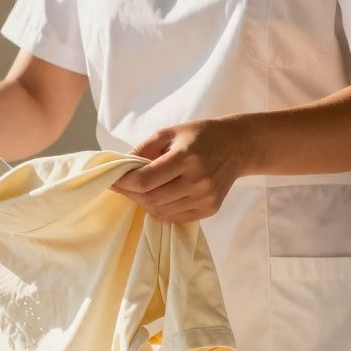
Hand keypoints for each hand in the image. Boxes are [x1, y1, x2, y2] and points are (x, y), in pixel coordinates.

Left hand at [110, 118, 251, 221]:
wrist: (238, 146)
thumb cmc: (200, 135)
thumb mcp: (169, 133)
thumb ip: (143, 149)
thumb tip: (121, 167)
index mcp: (186, 157)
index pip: (146, 180)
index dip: (124, 183)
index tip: (112, 180)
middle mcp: (197, 180)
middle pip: (151, 199)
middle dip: (131, 194)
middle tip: (122, 186)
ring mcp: (205, 198)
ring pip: (161, 211)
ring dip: (145, 202)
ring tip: (141, 189)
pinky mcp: (210, 209)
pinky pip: (175, 217)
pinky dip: (161, 210)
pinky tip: (159, 196)